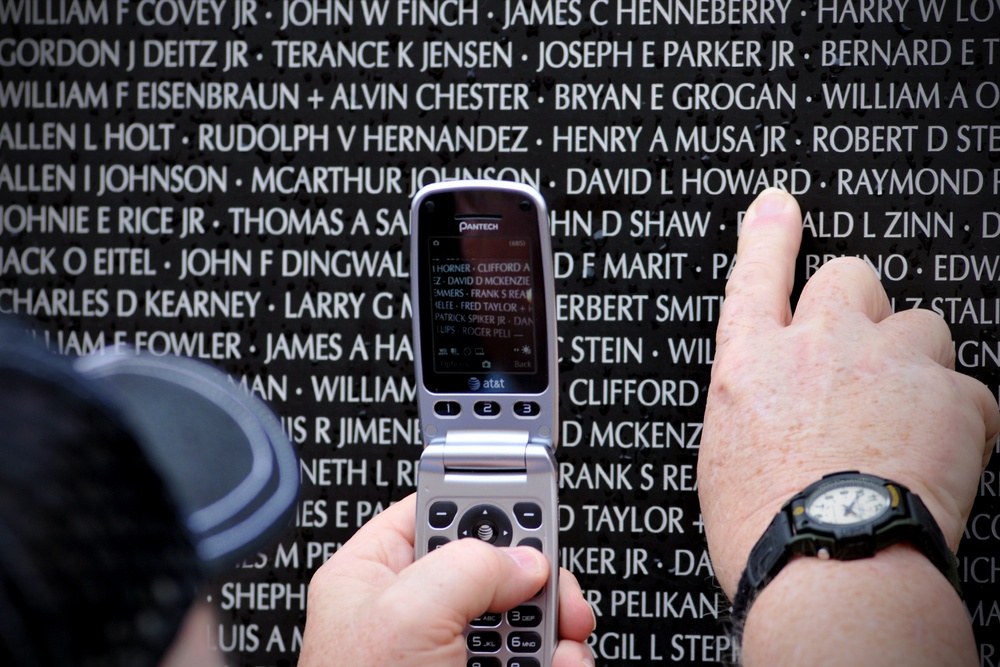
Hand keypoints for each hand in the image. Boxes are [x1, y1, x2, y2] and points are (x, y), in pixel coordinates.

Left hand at [299, 494, 595, 666]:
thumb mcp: (409, 614)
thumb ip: (470, 565)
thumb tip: (524, 560)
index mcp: (373, 574)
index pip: (436, 509)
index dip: (483, 503)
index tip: (526, 507)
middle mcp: (414, 612)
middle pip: (494, 562)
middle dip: (531, 574)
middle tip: (548, 585)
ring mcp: (453, 656)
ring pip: (526, 615)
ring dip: (551, 626)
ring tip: (552, 643)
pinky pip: (539, 660)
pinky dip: (559, 663)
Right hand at [698, 188, 999, 595]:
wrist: (832, 566)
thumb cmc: (769, 529)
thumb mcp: (728, 456)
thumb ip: (757, 403)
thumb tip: (781, 399)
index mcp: (751, 365)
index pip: (754, 277)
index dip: (768, 235)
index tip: (779, 206)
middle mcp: (817, 348)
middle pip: (852, 278)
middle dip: (862, 307)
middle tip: (867, 358)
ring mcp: (885, 365)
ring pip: (922, 327)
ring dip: (918, 366)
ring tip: (907, 427)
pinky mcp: (948, 395)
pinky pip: (970, 391)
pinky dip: (962, 422)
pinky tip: (938, 461)